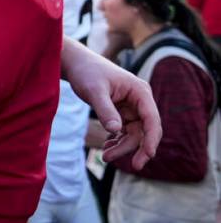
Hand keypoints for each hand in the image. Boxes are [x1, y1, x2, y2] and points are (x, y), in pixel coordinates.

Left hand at [63, 40, 161, 168]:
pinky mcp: (122, 112)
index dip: (152, 139)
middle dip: (135, 148)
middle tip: (128, 165)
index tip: (148, 155)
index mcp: (140, 92)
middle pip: (144, 131)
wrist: (76, 64)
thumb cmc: (86, 72)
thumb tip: (116, 130)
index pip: (152, 119)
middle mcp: (140, 100)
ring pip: (133, 134)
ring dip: (122, 147)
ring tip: (105, 156)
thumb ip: (105, 110)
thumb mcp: (94, 91)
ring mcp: (131, 107)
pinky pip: (124, 132)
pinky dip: (117, 141)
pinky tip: (107, 147)